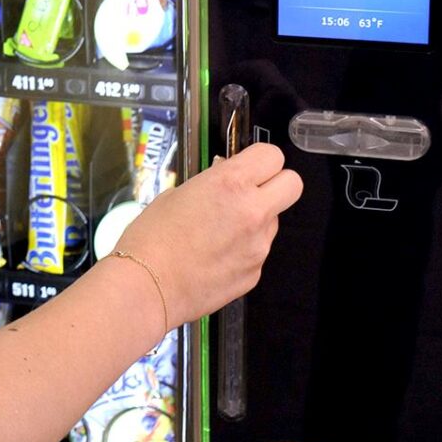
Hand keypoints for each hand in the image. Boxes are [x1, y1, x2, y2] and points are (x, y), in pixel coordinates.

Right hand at [118, 142, 301, 324]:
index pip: (272, 155)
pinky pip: (259, 251)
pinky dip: (243, 249)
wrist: (147, 286)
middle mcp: (252, 212)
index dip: (261, 159)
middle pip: (293, 185)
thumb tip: (226, 179)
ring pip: (274, 221)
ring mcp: (258, 245)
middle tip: (253, 190)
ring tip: (219, 230)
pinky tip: (215, 254)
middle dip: (276, 183)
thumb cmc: (153, 239)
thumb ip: (211, 184)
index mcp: (230, 183)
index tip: (250, 164)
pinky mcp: (255, 273)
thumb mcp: (177, 193)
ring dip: (256, 219)